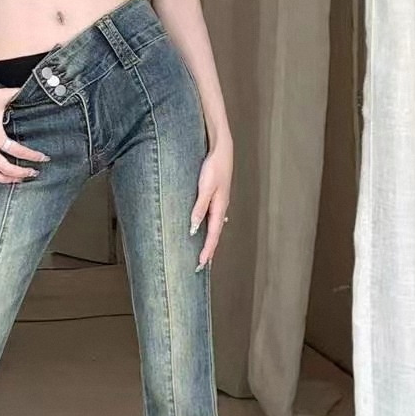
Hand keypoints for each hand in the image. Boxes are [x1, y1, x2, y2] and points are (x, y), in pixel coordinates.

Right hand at [0, 87, 49, 183]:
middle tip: (33, 173)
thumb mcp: (0, 96)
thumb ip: (16, 94)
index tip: (43, 158)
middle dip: (22, 173)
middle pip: (7, 169)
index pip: (18, 151)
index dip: (32, 156)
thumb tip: (30, 91)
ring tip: (18, 179)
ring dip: (7, 180)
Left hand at [189, 144, 231, 269]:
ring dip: (209, 241)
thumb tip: (194, 229)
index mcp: (219, 207)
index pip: (213, 235)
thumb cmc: (213, 166)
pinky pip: (213, 218)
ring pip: (214, 227)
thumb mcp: (205, 187)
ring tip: (205, 254)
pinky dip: (210, 228)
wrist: (221, 148)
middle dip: (208, 251)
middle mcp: (220, 207)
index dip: (207, 251)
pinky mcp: (216, 196)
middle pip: (214, 234)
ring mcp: (219, 202)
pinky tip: (207, 229)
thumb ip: (199, 207)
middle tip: (202, 267)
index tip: (201, 265)